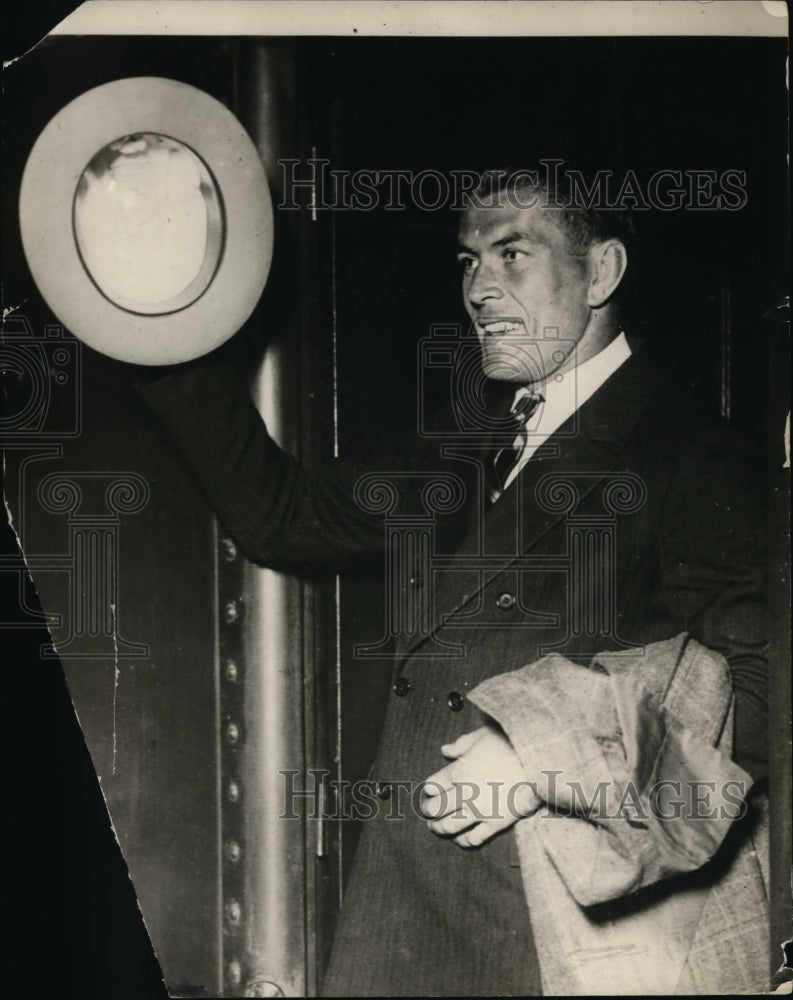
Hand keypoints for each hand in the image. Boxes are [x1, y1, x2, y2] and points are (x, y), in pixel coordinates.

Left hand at [420, 726, 540, 847]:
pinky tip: (460, 838)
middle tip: (426, 810)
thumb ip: (461, 744)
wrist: (539, 762)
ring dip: (438, 828)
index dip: (429, 788)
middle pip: (436, 808)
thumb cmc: (511, 744)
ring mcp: (479, 811)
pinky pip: (474, 838)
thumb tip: (445, 750)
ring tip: (435, 827)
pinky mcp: (495, 824)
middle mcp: (464, 794)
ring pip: (450, 826)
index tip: (431, 790)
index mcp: (458, 771)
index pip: (432, 786)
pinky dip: (463, 841)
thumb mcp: (483, 735)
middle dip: (428, 810)